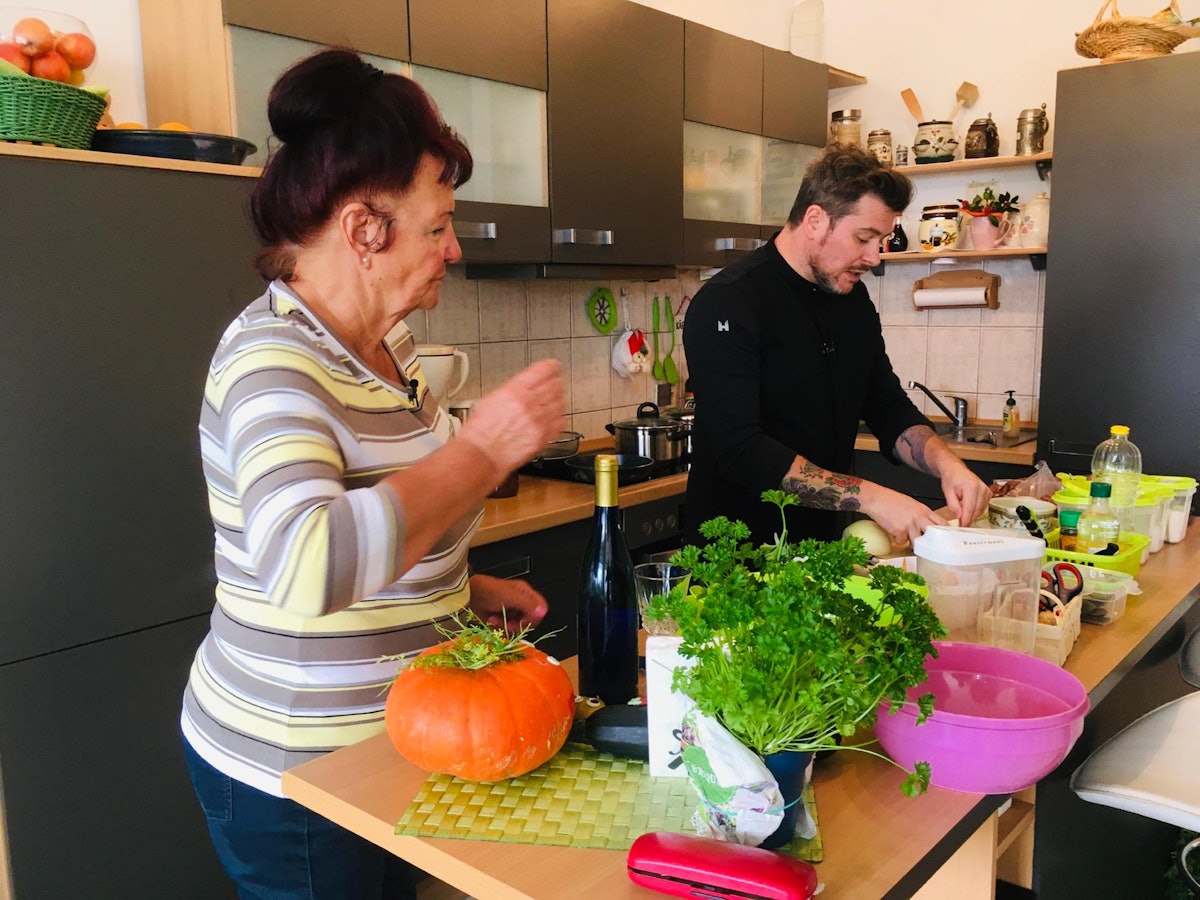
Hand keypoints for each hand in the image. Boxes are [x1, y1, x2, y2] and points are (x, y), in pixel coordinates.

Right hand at [459, 359, 566, 474]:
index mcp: (515, 390)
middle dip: (556, 383)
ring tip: (553, 401)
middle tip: (555, 384)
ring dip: (558, 400)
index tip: (554, 367)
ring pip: (560, 403)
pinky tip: (553, 418)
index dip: (552, 367)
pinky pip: (561, 422)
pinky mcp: (544, 436)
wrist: (483, 454)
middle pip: (555, 385)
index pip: (544, 370)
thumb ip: (512, 390)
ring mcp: (539, 420)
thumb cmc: (481, 430)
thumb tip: (523, 387)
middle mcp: (530, 403)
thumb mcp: (491, 398)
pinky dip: (559, 418)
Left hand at [467, 574, 548, 632]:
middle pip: (530, 620)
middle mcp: (521, 602)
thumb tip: (543, 612)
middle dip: (519, 624)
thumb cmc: (490, 591)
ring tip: (496, 619)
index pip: (540, 609)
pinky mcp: (503, 618)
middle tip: (508, 623)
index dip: (534, 617)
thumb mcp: (511, 597)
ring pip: (518, 626)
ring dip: (507, 625)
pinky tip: (492, 620)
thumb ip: (528, 604)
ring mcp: (512, 611)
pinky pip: (507, 628)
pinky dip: (500, 626)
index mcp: (526, 594)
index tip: (524, 621)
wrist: (470, 595)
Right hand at [863, 486, 948, 547]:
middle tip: (931, 547)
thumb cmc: (890, 500)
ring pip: (918, 541)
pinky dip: (898, 539)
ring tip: (907, 538)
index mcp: (923, 510)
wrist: (876, 499)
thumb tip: (925, 525)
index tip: (946, 539)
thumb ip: (920, 514)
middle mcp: (919, 517)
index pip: (941, 523)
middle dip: (933, 541)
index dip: (945, 532)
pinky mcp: (899, 530)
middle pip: (934, 534)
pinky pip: (902, 541)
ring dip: (913, 543)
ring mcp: (910, 524)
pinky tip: (894, 532)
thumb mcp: (911, 504)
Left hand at [939, 463, 990, 526]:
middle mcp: (981, 488)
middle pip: (977, 511)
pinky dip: (975, 510)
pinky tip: (968, 506)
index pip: (970, 509)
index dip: (965, 520)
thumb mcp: (947, 492)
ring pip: (981, 510)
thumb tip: (960, 516)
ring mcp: (986, 490)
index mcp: (971, 487)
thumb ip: (953, 505)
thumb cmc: (951, 478)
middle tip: (959, 522)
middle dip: (968, 518)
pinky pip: (983, 507)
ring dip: (971, 514)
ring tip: (962, 508)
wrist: (955, 470)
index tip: (961, 527)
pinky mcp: (988, 493)